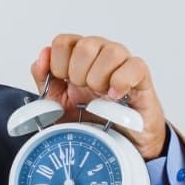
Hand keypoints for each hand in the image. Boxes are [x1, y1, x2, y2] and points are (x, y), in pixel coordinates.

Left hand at [29, 33, 167, 161]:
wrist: (116, 143)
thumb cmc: (88, 120)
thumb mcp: (57, 103)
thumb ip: (44, 79)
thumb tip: (42, 55)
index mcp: (78, 57)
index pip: (63, 41)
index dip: (58, 63)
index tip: (63, 82)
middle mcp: (100, 54)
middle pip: (86, 44)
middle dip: (78, 72)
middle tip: (82, 91)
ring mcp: (122, 63)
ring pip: (111, 50)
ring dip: (99, 77)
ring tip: (99, 95)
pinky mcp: (141, 77)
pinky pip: (134, 65)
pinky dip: (121, 82)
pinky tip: (114, 97)